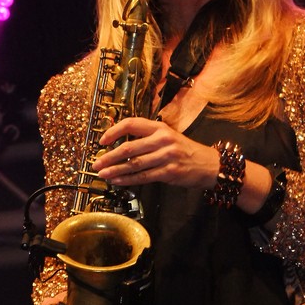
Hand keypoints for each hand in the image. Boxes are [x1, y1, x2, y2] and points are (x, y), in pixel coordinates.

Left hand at [92, 117, 218, 189]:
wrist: (208, 164)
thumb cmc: (184, 150)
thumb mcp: (167, 136)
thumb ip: (147, 138)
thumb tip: (120, 145)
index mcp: (159, 128)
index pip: (131, 124)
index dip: (114, 132)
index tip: (102, 141)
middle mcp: (162, 139)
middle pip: (129, 147)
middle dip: (109, 157)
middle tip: (97, 163)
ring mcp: (166, 156)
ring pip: (134, 164)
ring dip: (115, 170)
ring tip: (103, 174)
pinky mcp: (169, 172)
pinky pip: (143, 176)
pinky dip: (128, 179)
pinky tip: (117, 181)